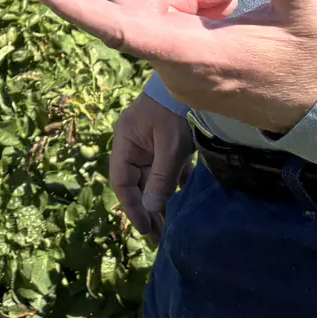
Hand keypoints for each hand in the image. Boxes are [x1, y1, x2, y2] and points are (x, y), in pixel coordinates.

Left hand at [36, 0, 316, 135]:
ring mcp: (182, 72)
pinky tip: (229, 2)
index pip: (125, 31)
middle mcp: (179, 69)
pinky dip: (191, 7)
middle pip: (133, 7)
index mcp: (197, 57)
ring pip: (153, 16)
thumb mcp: (314, 12)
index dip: (82, 11)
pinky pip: (168, 28)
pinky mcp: (191, 70)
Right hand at [109, 85, 192, 242]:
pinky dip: (172, 185)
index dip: (132, 208)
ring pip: (151, 179)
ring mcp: (149, 143)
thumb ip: (161, 178)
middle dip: (147, 210)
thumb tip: (150, 210)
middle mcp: (133, 144)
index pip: (122, 182)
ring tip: (169, 226)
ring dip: (159, 201)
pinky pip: (165, 170)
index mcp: (125, 142)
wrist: (194, 80)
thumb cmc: (177, 111)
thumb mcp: (171, 147)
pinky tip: (180, 200)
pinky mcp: (165, 142)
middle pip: (136, 184)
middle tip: (159, 237)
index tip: (146, 229)